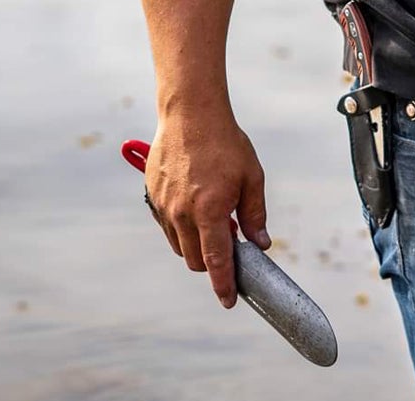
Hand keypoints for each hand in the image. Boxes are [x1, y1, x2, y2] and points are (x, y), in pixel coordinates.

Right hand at [145, 115, 270, 307]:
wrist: (191, 114)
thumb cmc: (226, 143)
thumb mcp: (251, 177)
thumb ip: (254, 215)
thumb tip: (261, 244)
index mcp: (210, 210)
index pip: (216, 261)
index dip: (223, 285)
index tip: (229, 301)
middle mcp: (182, 212)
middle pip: (195, 260)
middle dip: (212, 262)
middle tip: (229, 238)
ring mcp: (164, 205)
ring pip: (178, 245)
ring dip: (195, 244)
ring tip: (213, 215)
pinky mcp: (152, 195)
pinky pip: (166, 225)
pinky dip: (181, 227)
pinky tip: (195, 204)